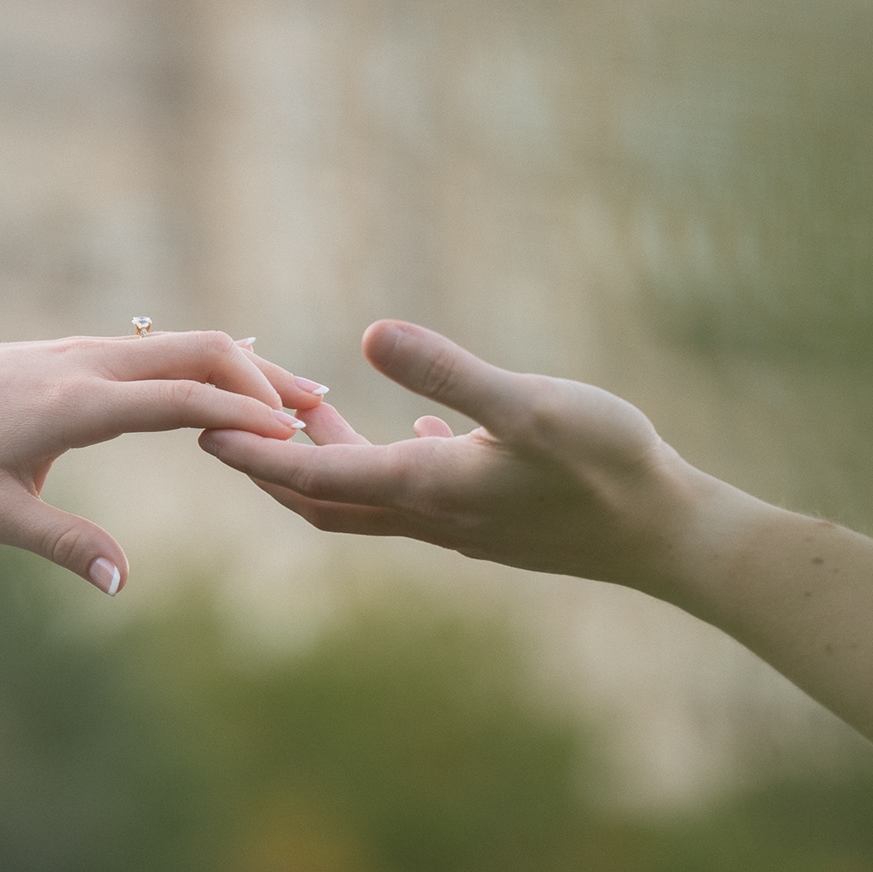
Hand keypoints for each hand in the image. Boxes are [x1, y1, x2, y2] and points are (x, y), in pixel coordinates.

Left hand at [0, 332, 323, 593]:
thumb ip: (59, 543)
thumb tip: (121, 581)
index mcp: (73, 403)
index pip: (177, 397)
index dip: (241, 413)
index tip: (295, 435)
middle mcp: (89, 364)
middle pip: (200, 351)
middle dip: (265, 378)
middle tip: (322, 416)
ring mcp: (89, 350)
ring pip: (187, 343)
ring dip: (247, 367)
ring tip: (303, 402)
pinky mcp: (85, 353)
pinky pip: (165, 348)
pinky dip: (214, 364)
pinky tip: (241, 386)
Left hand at [201, 320, 705, 593]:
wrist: (671, 538)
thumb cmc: (609, 467)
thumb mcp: (531, 406)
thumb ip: (449, 373)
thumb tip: (370, 333)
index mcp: (426, 486)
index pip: (315, 473)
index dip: (255, 451)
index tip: (201, 427)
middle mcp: (431, 513)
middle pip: (323, 497)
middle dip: (270, 463)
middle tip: (223, 421)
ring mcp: (461, 522)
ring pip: (368, 497)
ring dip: (325, 460)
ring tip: (302, 411)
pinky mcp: (491, 518)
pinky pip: (416, 495)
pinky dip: (388, 464)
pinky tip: (415, 433)